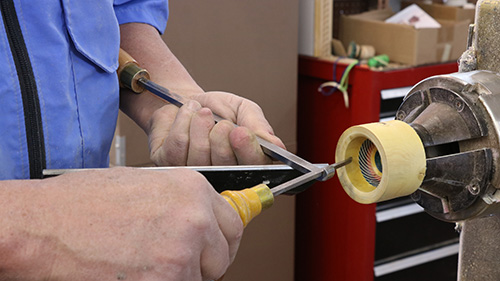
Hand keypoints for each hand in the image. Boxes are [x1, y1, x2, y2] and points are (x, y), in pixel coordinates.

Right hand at [1, 167, 241, 280]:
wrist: (43, 224)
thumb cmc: (83, 203)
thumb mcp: (146, 186)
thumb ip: (182, 204)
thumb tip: (203, 224)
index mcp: (192, 189)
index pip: (232, 225)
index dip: (221, 242)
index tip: (213, 250)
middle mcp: (194, 218)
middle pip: (222, 256)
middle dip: (204, 263)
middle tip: (176, 263)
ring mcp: (182, 252)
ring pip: (199, 278)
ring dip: (180, 276)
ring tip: (144, 264)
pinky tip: (136, 273)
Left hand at [148, 91, 285, 165]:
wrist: (185, 100)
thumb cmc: (217, 108)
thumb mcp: (243, 109)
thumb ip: (258, 125)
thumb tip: (276, 145)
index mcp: (247, 164)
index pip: (254, 169)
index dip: (246, 150)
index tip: (240, 131)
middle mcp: (222, 176)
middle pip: (224, 163)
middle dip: (221, 132)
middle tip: (220, 121)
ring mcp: (195, 174)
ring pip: (199, 154)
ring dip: (201, 123)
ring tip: (202, 113)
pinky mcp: (170, 167)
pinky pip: (178, 145)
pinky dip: (183, 121)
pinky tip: (186, 115)